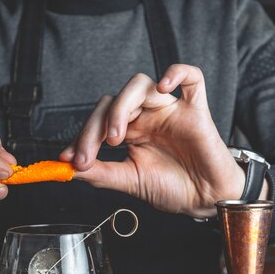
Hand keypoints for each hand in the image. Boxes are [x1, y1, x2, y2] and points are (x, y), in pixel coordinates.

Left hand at [60, 64, 262, 217]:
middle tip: (87, 157)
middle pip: (112, 101)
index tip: (68, 159)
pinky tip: (164, 86)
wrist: (206, 200)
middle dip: (93, 128)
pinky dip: (177, 73)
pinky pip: (192, 78)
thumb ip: (102, 173)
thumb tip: (69, 168)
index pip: (99, 119)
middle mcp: (147, 116)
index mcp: (131, 131)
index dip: (81, 136)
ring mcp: (170, 110)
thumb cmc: (174, 189)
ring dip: (120, 107)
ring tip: (115, 137)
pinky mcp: (196, 110)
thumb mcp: (130, 182)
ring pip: (139, 85)